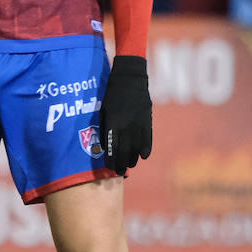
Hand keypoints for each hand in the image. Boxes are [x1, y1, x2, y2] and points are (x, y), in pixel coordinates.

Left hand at [99, 54, 152, 174]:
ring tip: (129, 165)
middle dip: (121, 164)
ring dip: (133, 158)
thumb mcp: (103, 110)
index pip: (112, 148)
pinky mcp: (148, 121)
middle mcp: (126, 126)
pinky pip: (148, 139)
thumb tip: (105, 146)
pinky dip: (146, 149)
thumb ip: (104, 128)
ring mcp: (139, 124)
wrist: (130, 79)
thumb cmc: (111, 94)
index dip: (110, 160)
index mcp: (113, 123)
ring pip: (137, 148)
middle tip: (119, 172)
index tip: (109, 168)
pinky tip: (143, 156)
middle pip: (124, 151)